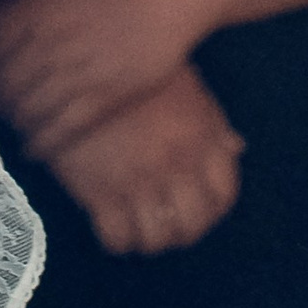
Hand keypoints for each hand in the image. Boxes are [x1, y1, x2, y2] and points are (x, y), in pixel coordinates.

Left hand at [0, 0, 206, 158]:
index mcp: (32, 12)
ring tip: (12, 122)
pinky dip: (43, 142)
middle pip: (4, 87)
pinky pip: (64, 129)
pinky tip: (34, 147)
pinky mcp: (106, 97)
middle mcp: (50, 46)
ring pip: (29, 111)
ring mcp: (79, 75)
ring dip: (15, 121)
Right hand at [41, 64, 242, 256]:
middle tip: (164, 225)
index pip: (224, 195)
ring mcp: (139, 181)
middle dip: (180, 233)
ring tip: (136, 228)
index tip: (197, 210)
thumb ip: (211, 120)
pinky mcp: (100, 191)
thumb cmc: (132, 70)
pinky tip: (110, 225)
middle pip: (192, 225)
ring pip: (156, 239)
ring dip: (148, 241)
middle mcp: (177, 165)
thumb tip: (235, 147)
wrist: (71, 66)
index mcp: (201, 137)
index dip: (213, 211)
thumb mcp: (185, 84)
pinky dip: (116, 241)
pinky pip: (118, 238)